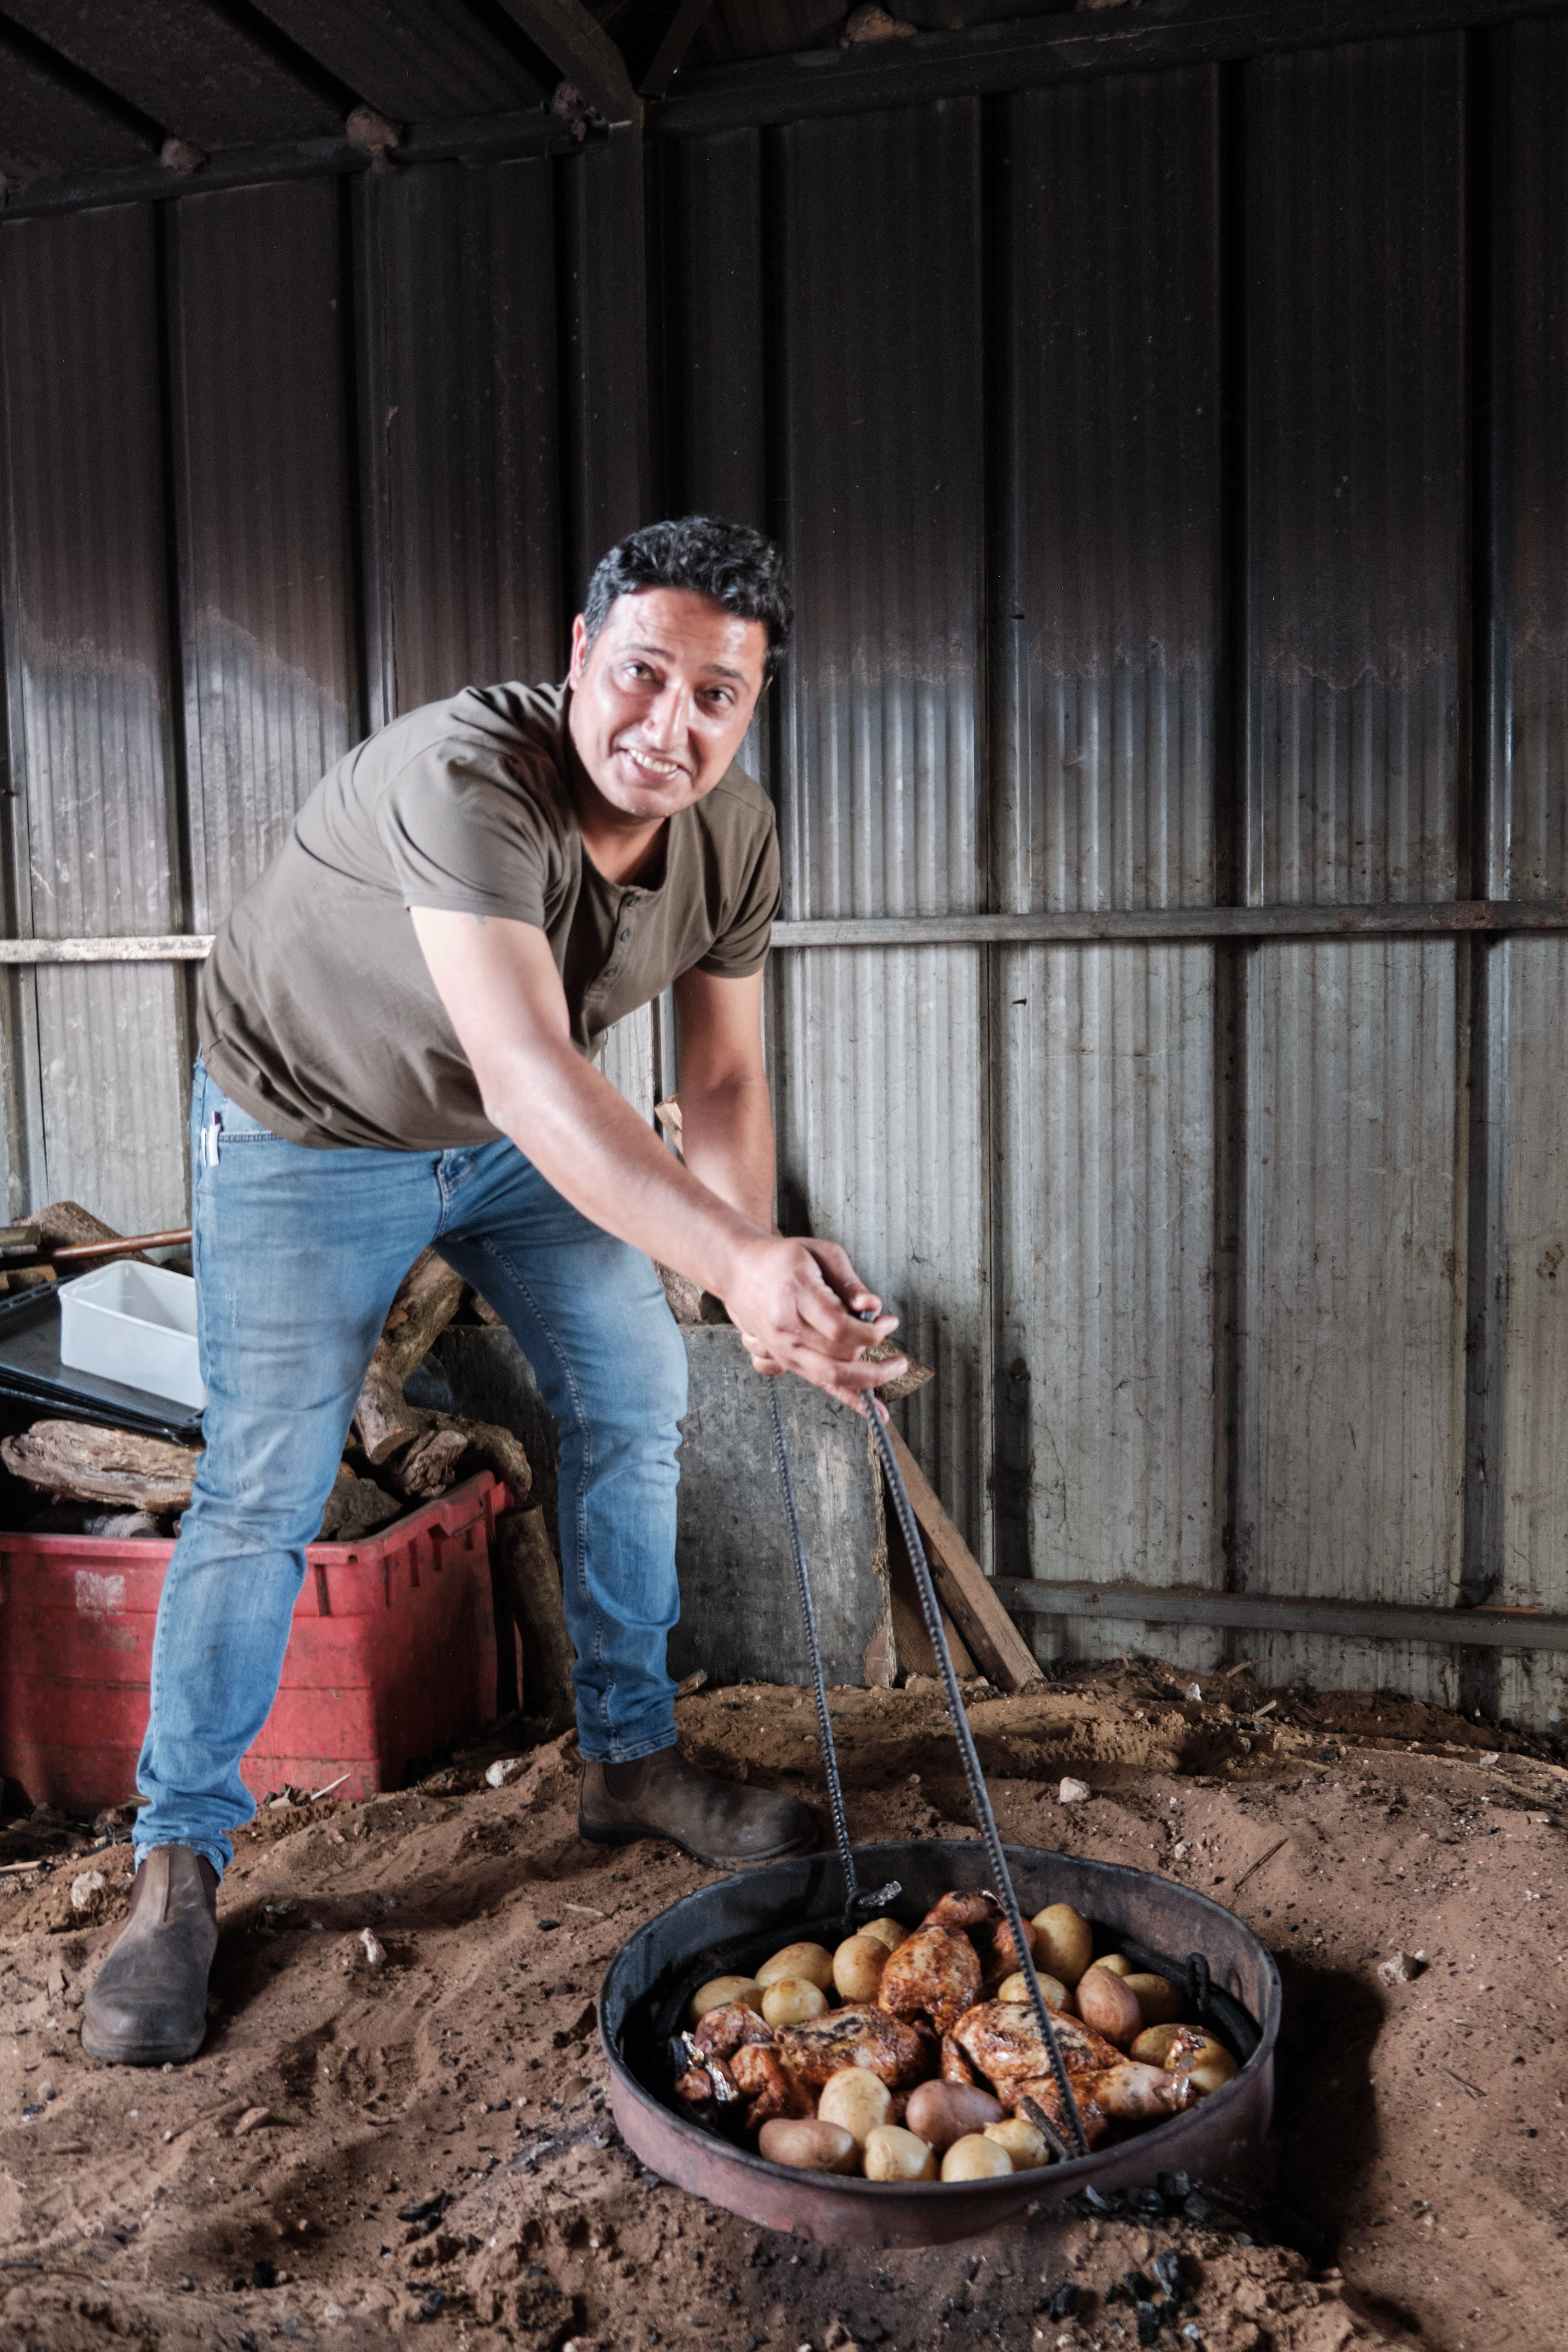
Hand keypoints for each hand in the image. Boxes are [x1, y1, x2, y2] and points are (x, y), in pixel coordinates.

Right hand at [720, 1236, 904, 1415]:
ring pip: (828, 1378)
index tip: (889, 1322)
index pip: (840, 1328)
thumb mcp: (821, 1253)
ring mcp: (781, 1349)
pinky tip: (869, 1408)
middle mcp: (785, 1329)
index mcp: (795, 1296)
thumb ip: (848, 1281)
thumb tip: (873, 1306)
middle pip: (837, 1359)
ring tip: (891, 1373)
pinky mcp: (783, 1360)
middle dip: (875, 1362)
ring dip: (866, 1382)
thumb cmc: (782, 1259)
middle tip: (898, 1357)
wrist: (739, 1271)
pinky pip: (817, 1384)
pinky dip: (846, 1398)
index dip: (872, 1331)